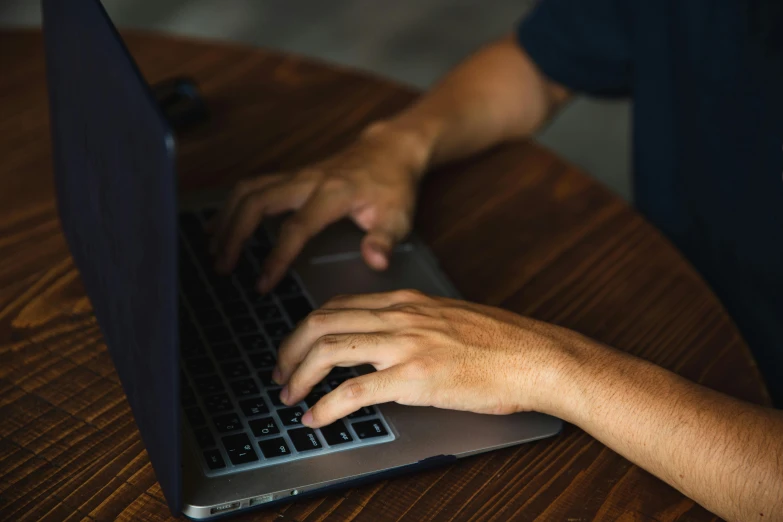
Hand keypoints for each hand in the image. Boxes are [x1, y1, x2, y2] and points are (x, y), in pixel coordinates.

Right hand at [209, 123, 431, 292]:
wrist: (389, 151)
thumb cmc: (393, 187)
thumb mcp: (399, 216)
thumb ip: (384, 240)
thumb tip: (375, 261)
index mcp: (333, 193)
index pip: (297, 228)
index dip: (277, 257)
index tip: (263, 284)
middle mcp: (308, 180)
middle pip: (256, 201)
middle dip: (234, 235)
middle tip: (222, 268)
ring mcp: (295, 175)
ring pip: (247, 190)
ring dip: (226, 219)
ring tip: (213, 250)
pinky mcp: (289, 175)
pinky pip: (251, 186)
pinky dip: (230, 205)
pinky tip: (218, 226)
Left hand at [273, 289, 583, 427]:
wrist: (536, 356)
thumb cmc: (502, 342)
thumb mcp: (448, 320)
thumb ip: (413, 325)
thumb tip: (387, 345)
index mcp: (406, 302)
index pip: (338, 304)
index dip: (307, 327)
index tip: (296, 347)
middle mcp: (399, 316)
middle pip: (321, 321)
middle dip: (289, 348)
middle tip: (280, 373)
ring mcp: (405, 344)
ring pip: (328, 348)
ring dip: (298, 374)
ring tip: (288, 396)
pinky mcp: (415, 377)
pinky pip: (353, 391)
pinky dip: (324, 406)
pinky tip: (316, 418)